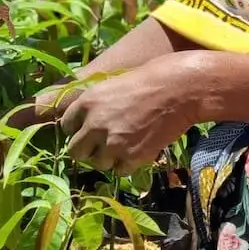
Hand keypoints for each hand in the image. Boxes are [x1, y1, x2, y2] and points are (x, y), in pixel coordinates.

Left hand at [59, 52, 204, 174]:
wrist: (181, 90)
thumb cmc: (153, 78)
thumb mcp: (115, 84)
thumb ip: (98, 104)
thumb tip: (91, 121)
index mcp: (88, 101)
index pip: (66, 126)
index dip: (79, 128)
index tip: (91, 129)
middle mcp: (95, 124)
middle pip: (75, 151)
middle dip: (88, 149)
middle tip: (102, 145)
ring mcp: (113, 143)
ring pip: (98, 163)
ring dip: (109, 158)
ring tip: (125, 146)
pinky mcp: (132, 157)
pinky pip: (120, 170)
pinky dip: (128, 164)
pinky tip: (138, 150)